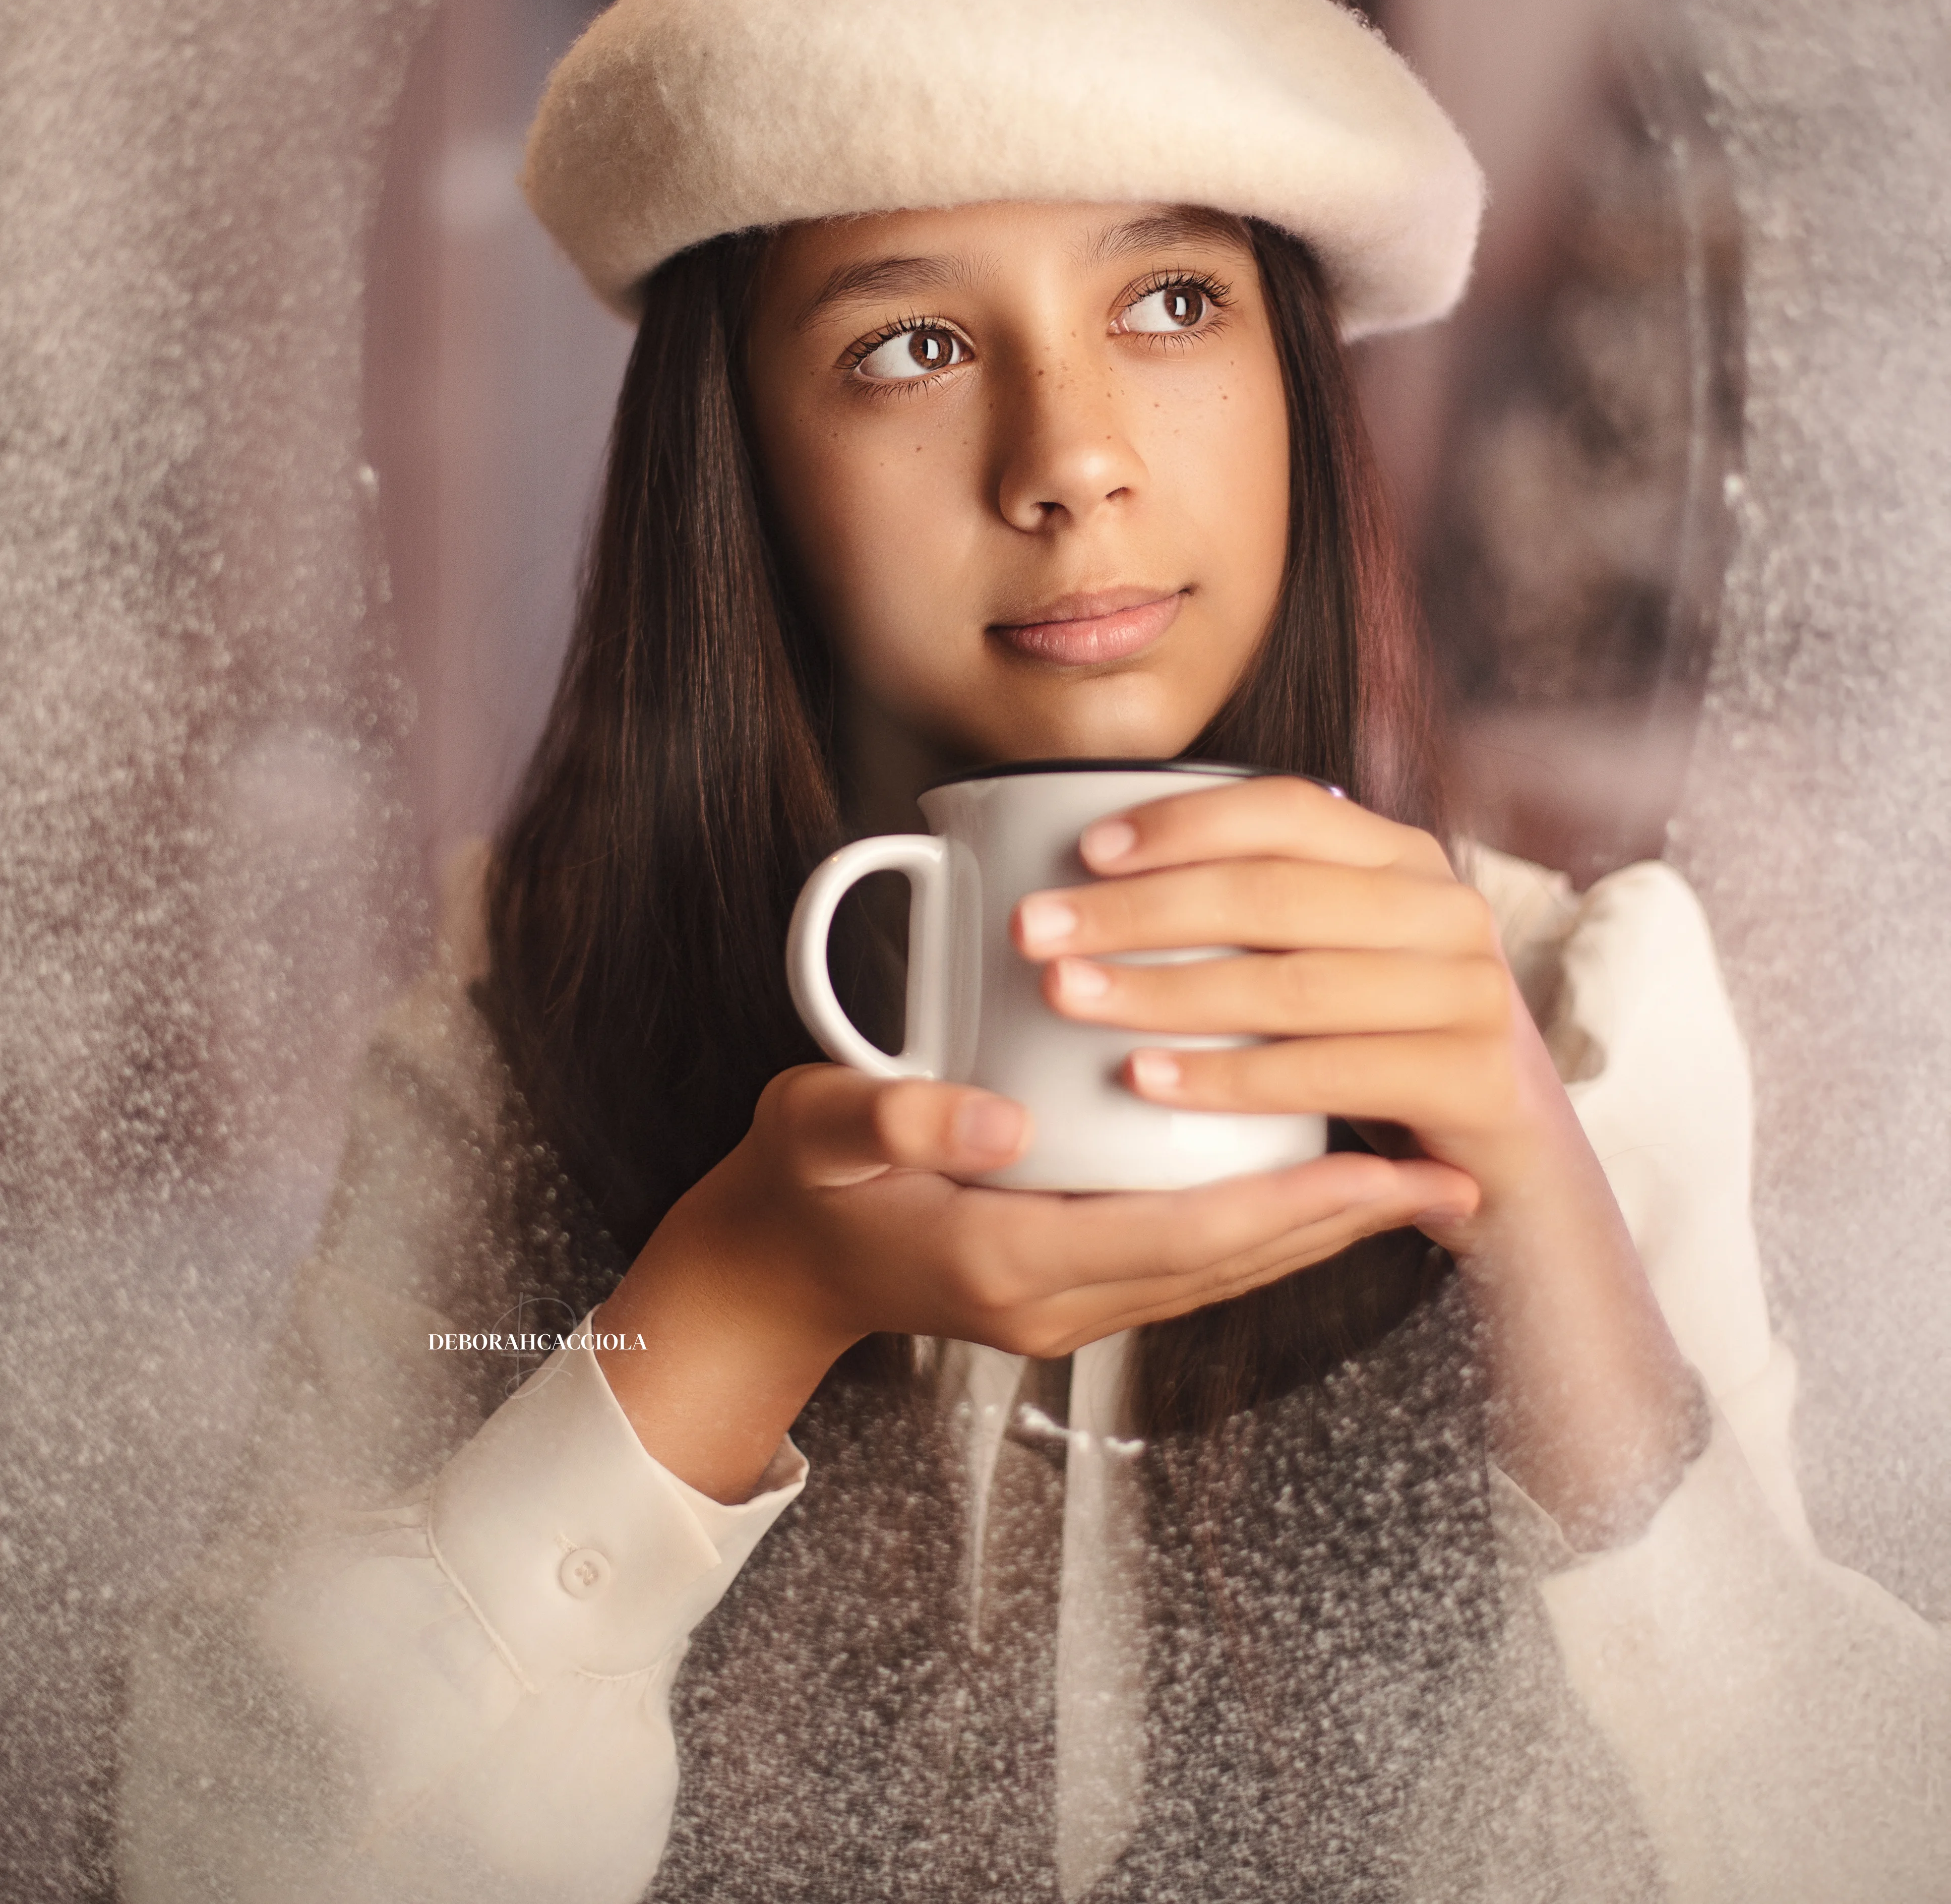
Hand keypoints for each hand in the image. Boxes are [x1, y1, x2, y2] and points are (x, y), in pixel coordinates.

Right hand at [594, 1052, 1471, 1501]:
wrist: (765, 1267)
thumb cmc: (795, 1180)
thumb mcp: (817, 1127)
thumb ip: (896, 1112)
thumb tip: (999, 1110)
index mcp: (1007, 1261)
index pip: (1180, 1236)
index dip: (1290, 1202)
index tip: (1381, 1163)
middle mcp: (1053, 1302)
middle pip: (1228, 1266)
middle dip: (1341, 1223)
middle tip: (1447, 1176)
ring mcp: (1062, 1307)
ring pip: (1218, 1273)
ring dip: (1312, 1231)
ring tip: (1407, 1184)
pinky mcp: (1064, 1290)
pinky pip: (1185, 1265)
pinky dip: (1253, 1230)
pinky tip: (1300, 1188)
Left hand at [1014, 775, 1555, 1236]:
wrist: (1500, 1161)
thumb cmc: (1371, 1045)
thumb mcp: (1325, 956)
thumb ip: (1253, 907)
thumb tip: (1095, 862)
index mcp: (1402, 857)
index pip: (1287, 809)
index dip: (1183, 822)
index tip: (1082, 851)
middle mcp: (1446, 909)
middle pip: (1272, 894)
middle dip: (1139, 911)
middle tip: (1035, 930)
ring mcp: (1471, 991)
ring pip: (1292, 984)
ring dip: (1165, 991)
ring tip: (1067, 998)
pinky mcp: (1475, 1077)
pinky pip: (1328, 1072)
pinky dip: (1229, 1077)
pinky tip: (1145, 1080)